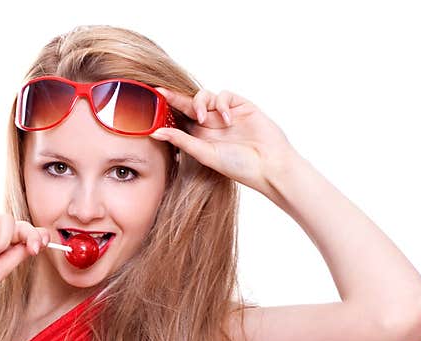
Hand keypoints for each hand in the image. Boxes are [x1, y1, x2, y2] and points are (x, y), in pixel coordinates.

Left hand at [150, 86, 297, 193]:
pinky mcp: (240, 105)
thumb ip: (182, 141)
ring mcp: (225, 113)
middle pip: (188, 104)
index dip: (166, 110)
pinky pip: (224, 95)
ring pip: (204, 96)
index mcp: (200, 136)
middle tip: (161, 93)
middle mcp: (211, 123)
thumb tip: (155, 132)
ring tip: (203, 119)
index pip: (178, 119)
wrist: (269, 165)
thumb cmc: (238, 166)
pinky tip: (228, 120)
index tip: (151, 102)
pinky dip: (222, 105)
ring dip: (200, 103)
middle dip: (175, 98)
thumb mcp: (205, 153)